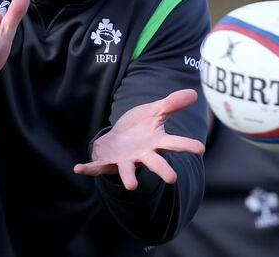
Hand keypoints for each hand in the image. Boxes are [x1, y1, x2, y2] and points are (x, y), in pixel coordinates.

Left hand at [73, 89, 205, 189]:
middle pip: (155, 163)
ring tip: (132, 186)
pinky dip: (88, 168)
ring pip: (128, 171)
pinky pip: (97, 167)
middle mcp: (143, 155)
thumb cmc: (140, 126)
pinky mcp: (107, 162)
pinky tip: (78, 168)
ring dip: (129, 178)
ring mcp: (125, 161)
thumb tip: (194, 92)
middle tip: (172, 178)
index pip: (175, 144)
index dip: (187, 146)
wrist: (118, 137)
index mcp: (156, 142)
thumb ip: (172, 103)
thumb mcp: (155, 111)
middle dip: (162, 170)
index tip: (200, 150)